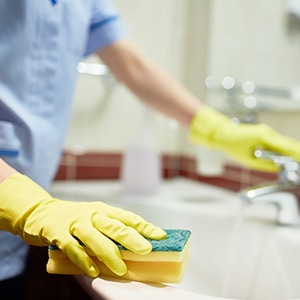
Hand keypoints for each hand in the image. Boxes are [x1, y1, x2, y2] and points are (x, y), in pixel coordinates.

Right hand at [0, 173, 165, 276]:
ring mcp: (75, 223)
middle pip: (115, 226)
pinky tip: (93, 271)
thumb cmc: (74, 217)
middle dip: (132, 238)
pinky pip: (72, 248)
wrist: (41, 212)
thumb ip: (109, 230)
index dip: (145, 227)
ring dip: (110, 254)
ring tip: (121, 269)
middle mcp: (92, 214)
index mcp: (104, 209)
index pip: (128, 218)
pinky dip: (83, 260)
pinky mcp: (58, 233)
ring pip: (95, 238)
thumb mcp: (94, 217)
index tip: (160, 236)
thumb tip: (133, 247)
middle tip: (146, 250)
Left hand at [189, 106, 299, 171]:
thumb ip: (265, 164)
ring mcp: (267, 131)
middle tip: (299, 165)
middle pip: (288, 144)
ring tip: (296, 162)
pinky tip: (287, 157)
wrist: (221, 133)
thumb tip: (279, 169)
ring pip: (284, 143)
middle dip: (297, 154)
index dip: (297, 154)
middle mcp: (268, 132)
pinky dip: (284, 150)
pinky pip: (278, 143)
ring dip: (291, 152)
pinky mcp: (264, 133)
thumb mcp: (248, 160)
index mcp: (263, 136)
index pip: (286, 146)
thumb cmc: (231, 145)